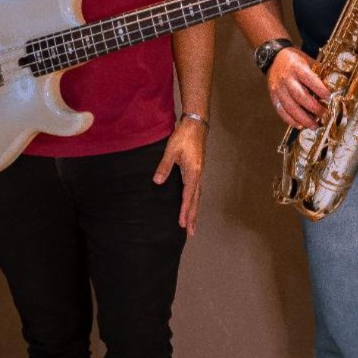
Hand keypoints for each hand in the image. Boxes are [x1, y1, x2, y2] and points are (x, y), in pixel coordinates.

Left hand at [153, 119, 206, 235]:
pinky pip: (197, 190)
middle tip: (191, 233)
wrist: (196, 125)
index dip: (185, 211)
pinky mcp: (198, 170)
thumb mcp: (171, 150)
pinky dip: (194, 201)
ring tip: (192, 224)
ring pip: (197, 196)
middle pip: (196, 200)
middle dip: (193, 217)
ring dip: (195, 211)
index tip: (182, 224)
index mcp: (193, 172)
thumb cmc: (184, 137)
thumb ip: (164, 166)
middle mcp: (198, 175)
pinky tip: (192, 204)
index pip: (188, 196)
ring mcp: (199, 173)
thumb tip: (157, 182)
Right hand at [268, 47, 330, 127]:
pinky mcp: (273, 96)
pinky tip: (300, 125)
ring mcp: (278, 88)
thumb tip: (334, 87)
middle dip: (314, 107)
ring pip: (290, 107)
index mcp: (296, 67)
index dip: (320, 90)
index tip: (330, 98)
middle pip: (300, 96)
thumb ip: (318, 73)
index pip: (310, 80)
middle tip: (324, 114)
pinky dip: (290, 120)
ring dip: (303, 119)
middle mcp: (286, 78)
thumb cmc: (295, 61)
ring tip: (314, 125)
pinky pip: (281, 111)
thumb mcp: (307, 61)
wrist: (274, 58)